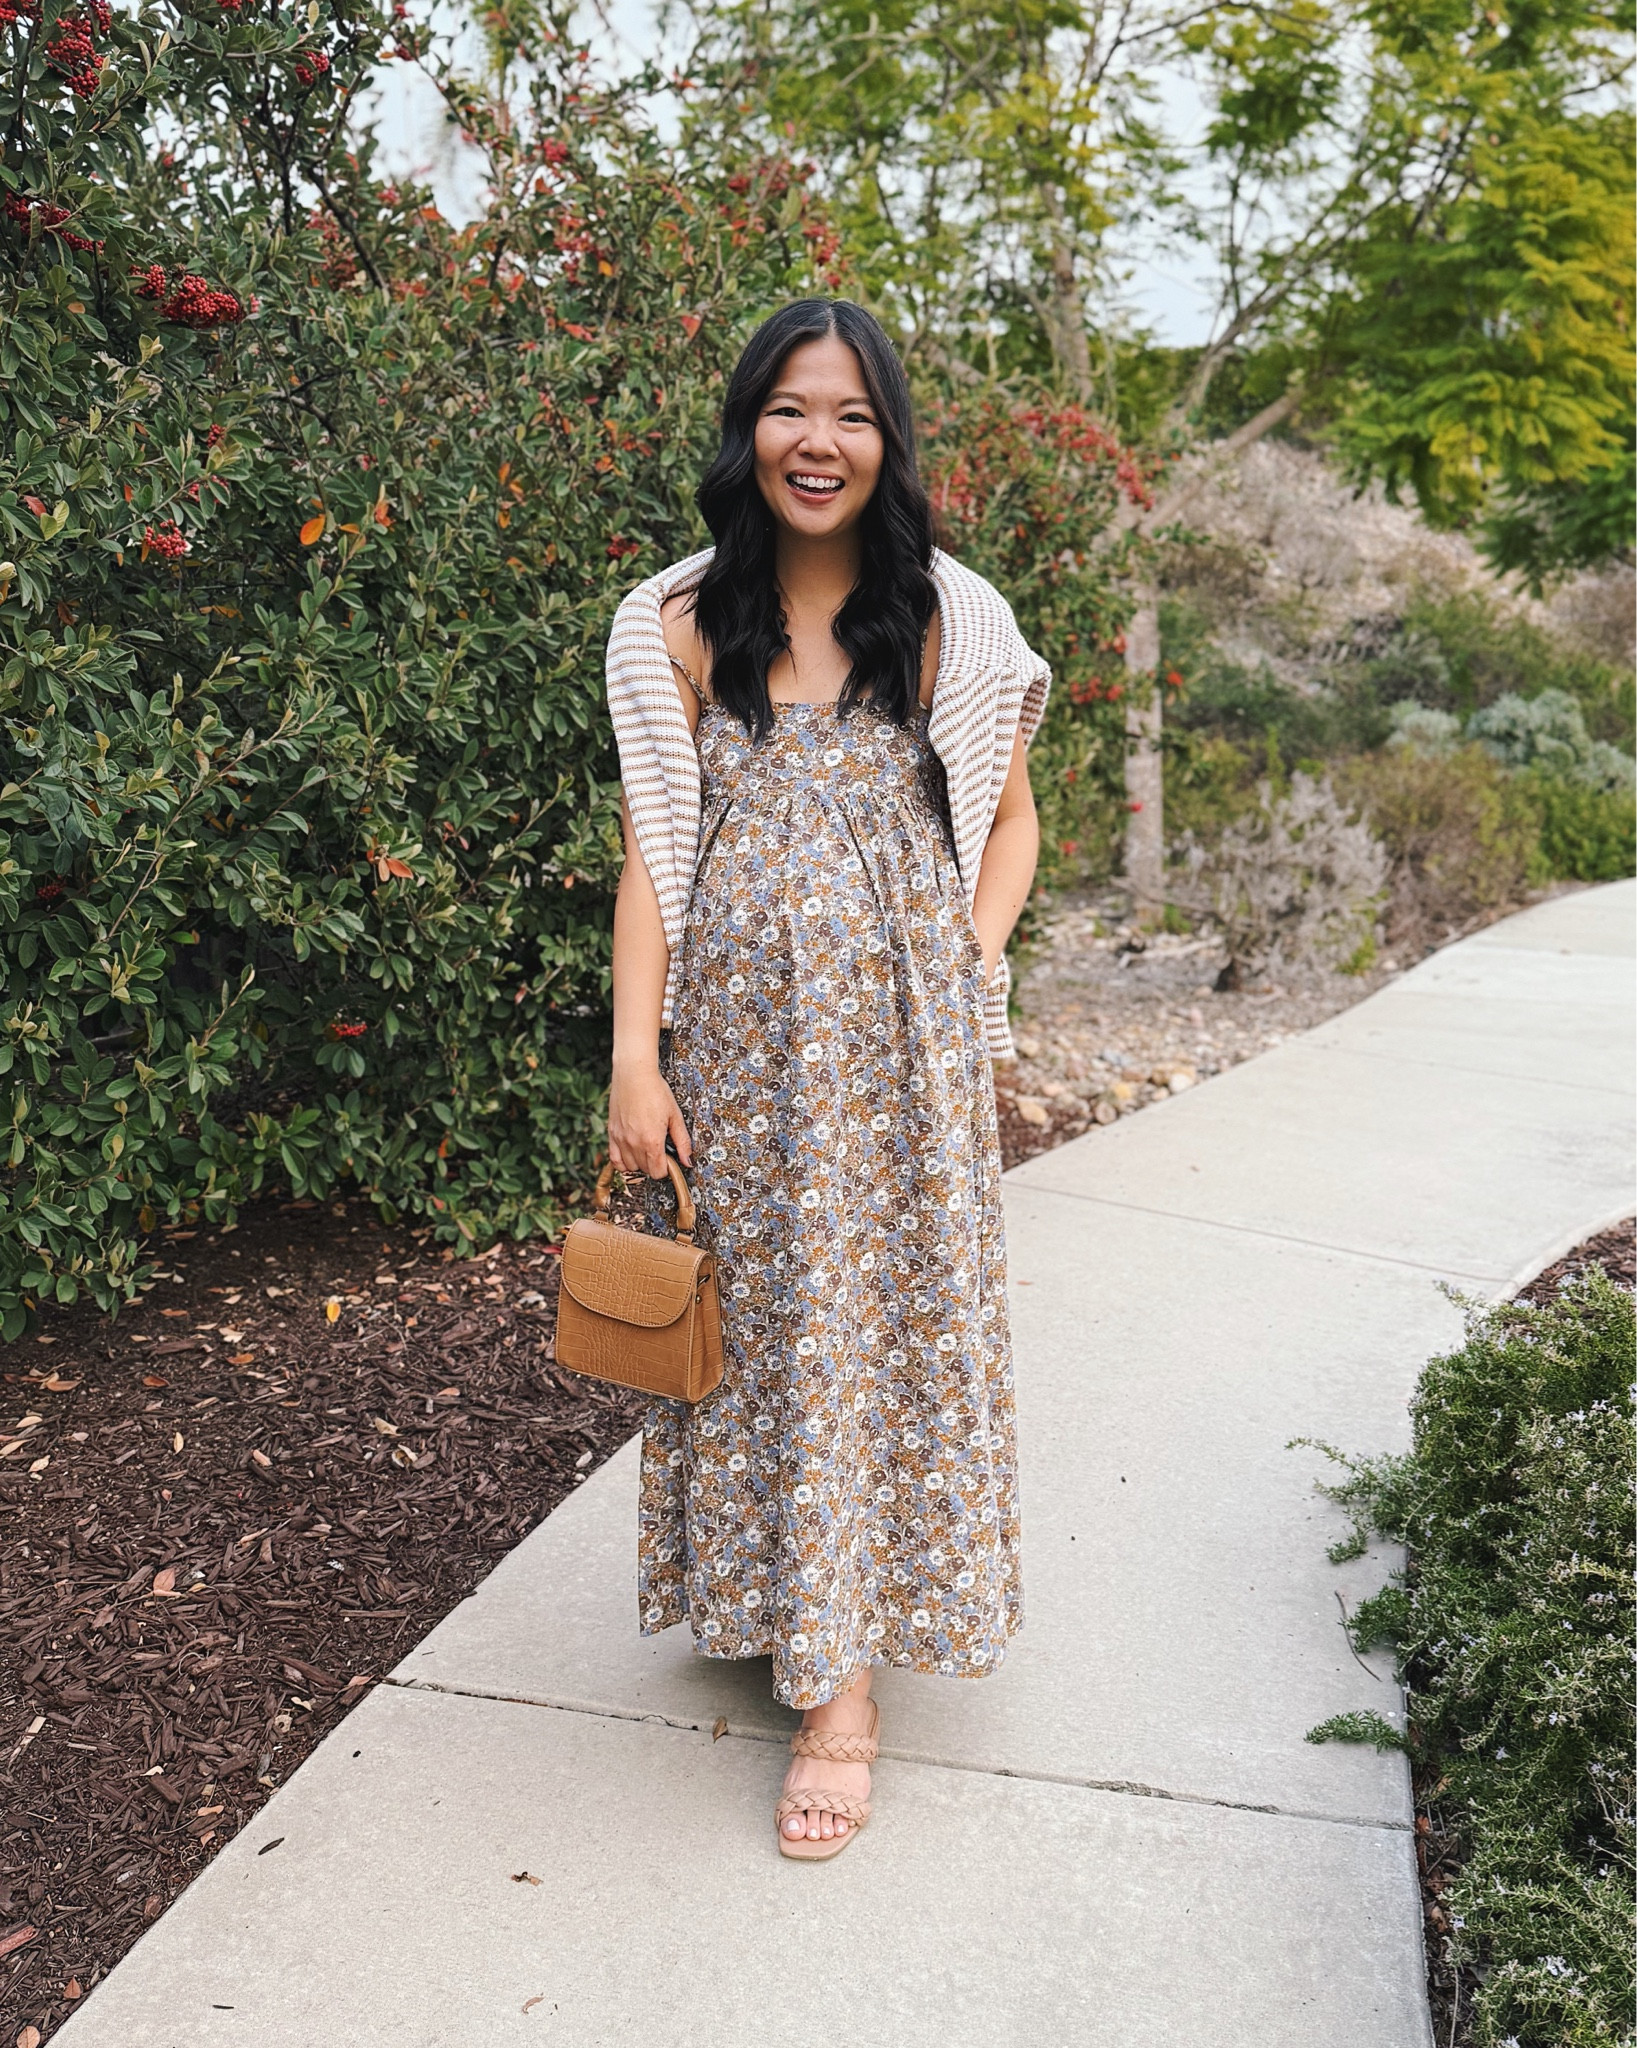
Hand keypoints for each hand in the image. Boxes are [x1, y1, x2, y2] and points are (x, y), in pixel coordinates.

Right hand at [608, 1058, 692, 1178]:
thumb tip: (688, 1162)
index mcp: (652, 1141)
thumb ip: (682, 1142)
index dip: (666, 1168)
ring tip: (646, 1148)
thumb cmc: (656, 1092)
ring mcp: (620, 1139)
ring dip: (639, 1163)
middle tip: (660, 1148)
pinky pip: (614, 1159)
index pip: (658, 1172)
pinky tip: (631, 1152)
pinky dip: (622, 1161)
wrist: (634, 1075)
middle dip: (654, 1164)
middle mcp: (634, 1143)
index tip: (669, 1158)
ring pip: (630, 1167)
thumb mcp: (675, 1116)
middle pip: (645, 1170)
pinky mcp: (612, 1133)